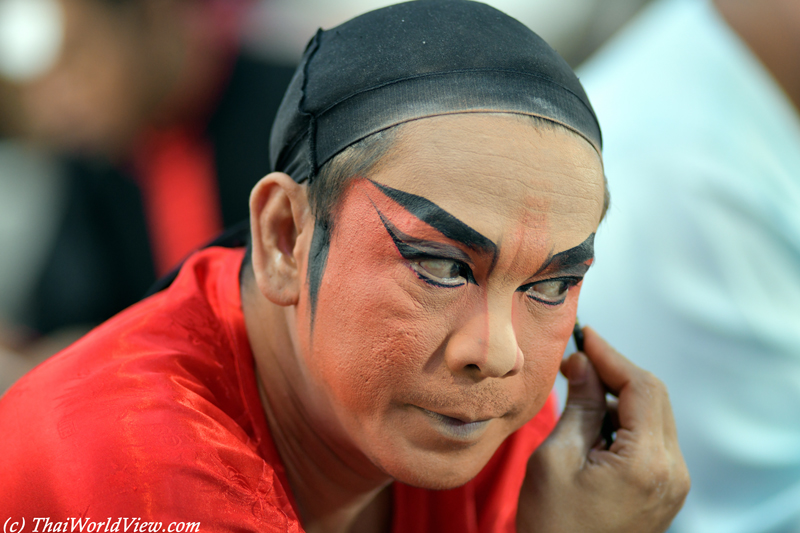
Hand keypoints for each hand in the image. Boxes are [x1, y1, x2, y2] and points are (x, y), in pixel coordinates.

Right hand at [517, 327, 689, 532]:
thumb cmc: (553, 524)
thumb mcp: (555, 458)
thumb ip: (578, 406)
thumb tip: (581, 364)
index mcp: (647, 463)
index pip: (641, 386)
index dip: (611, 355)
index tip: (583, 336)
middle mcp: (672, 471)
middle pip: (654, 396)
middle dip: (616, 371)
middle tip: (576, 360)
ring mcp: (674, 483)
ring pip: (654, 414)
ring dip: (620, 394)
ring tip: (580, 387)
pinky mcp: (665, 490)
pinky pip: (653, 438)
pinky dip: (626, 419)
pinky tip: (596, 417)